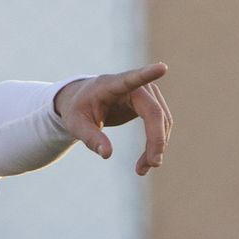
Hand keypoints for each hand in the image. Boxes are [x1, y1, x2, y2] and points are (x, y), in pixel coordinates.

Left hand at [53, 62, 171, 175]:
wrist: (83, 101)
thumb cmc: (78, 109)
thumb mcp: (76, 125)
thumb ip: (90, 138)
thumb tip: (107, 154)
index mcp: (111, 85)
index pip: (131, 79)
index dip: (147, 74)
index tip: (162, 68)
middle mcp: (134, 86)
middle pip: (154, 112)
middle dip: (157, 139)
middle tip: (152, 164)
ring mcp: (146, 93)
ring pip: (163, 121)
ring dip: (157, 146)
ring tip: (141, 170)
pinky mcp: (151, 104)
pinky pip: (161, 125)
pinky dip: (156, 144)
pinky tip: (146, 161)